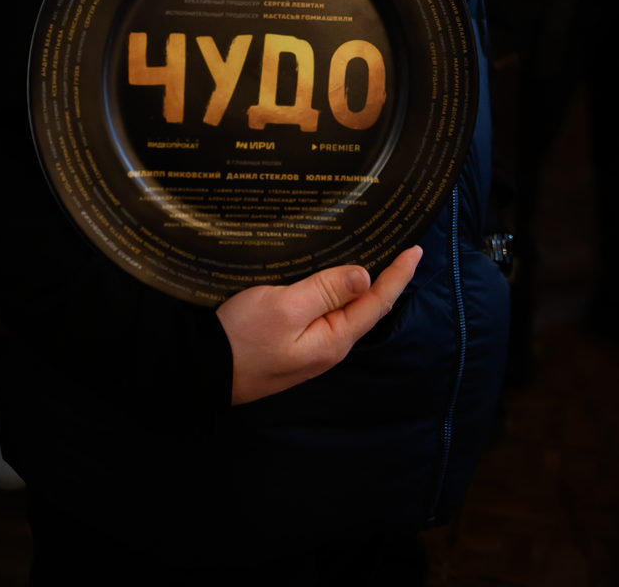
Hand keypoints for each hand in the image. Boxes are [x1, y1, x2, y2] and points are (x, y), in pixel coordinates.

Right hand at [216, 248, 421, 405]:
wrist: (202, 369)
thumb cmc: (242, 337)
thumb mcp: (286, 307)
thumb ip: (326, 291)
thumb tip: (365, 276)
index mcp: (334, 338)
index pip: (376, 302)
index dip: (397, 275)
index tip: (416, 249)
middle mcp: (328, 345)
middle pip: (365, 308)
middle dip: (386, 279)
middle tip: (401, 249)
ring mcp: (310, 347)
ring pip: (345, 310)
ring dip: (361, 285)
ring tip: (376, 258)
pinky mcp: (292, 343)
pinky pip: (325, 313)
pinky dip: (337, 292)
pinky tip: (333, 280)